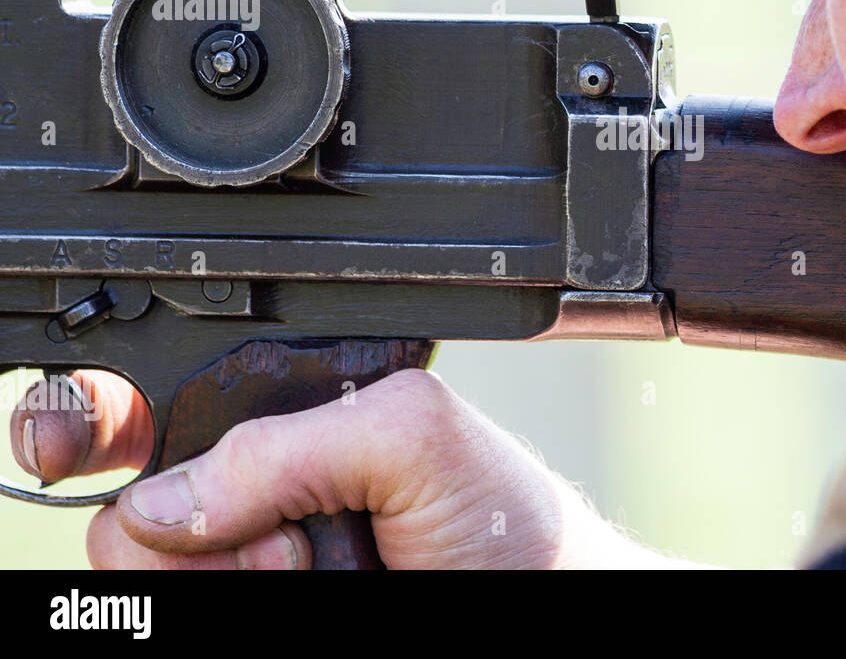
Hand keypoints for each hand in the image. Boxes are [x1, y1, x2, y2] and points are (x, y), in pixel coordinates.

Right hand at [9, 369, 678, 568]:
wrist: (536, 600)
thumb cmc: (498, 518)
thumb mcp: (409, 436)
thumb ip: (286, 443)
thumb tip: (165, 504)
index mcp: (287, 423)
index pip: (163, 423)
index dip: (123, 443)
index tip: (133, 479)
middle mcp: (256, 494)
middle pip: (136, 516)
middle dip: (201, 531)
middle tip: (293, 541)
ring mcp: (250, 565)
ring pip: (157, 578)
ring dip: (224, 576)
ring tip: (312, 568)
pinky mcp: (266, 609)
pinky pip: (193, 610)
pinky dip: (228, 598)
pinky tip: (304, 589)